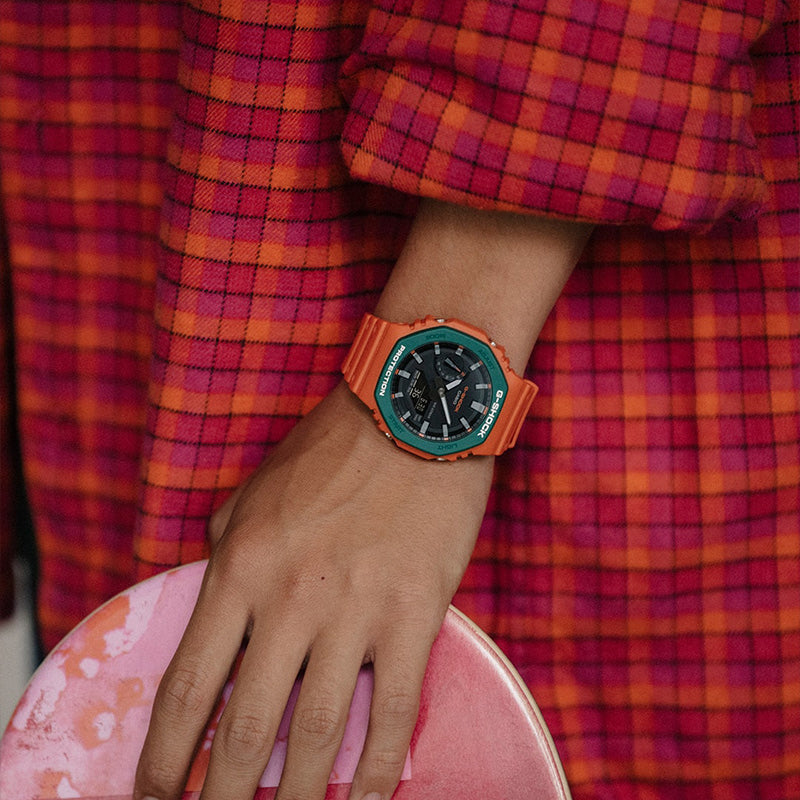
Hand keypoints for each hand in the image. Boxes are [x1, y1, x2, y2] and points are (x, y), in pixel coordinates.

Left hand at [134, 381, 493, 799]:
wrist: (411, 414)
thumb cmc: (331, 449)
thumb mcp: (252, 492)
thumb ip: (224, 550)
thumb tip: (215, 601)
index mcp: (240, 566)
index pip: (191, 685)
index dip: (166, 757)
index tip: (156, 797)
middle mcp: (290, 598)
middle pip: (247, 727)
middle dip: (223, 797)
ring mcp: (355, 609)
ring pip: (319, 733)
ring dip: (299, 798)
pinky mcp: (415, 612)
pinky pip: (395, 709)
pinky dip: (380, 768)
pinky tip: (367, 797)